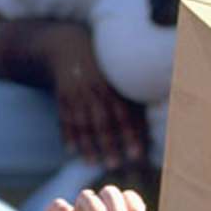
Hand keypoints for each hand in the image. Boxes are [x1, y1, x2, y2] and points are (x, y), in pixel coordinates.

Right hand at [45, 22, 146, 168]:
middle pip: (101, 122)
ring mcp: (75, 94)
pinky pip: (64, 118)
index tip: (136, 154)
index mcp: (111, 87)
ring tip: (92, 164)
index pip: (123, 115)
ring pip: (81, 123)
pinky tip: (71, 150)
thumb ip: (132, 98)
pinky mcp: (61, 97)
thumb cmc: (102, 67)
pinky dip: (67, 134)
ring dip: (87, 145)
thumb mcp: (118, 76)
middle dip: (108, 144)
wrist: (66, 46)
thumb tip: (149, 124)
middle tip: (114, 165)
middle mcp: (93, 92)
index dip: (130, 135)